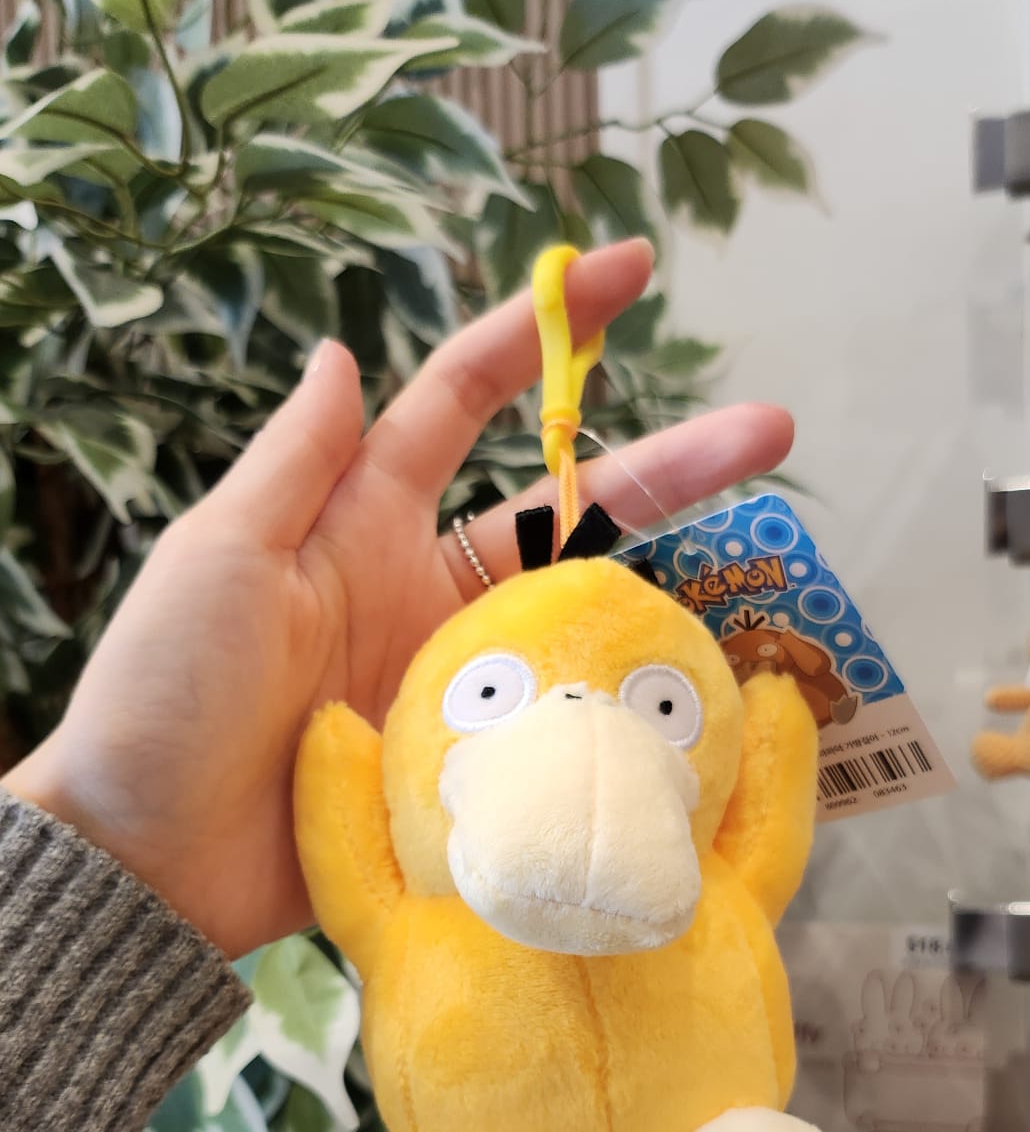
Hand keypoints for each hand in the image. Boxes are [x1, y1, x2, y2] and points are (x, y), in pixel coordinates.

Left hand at [4, 239, 793, 957]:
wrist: (153, 861)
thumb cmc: (168, 696)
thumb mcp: (223, 557)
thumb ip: (299, 461)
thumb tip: (348, 351)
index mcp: (364, 523)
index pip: (467, 402)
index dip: (546, 332)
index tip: (627, 271)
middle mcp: (427, 592)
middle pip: (569, 509)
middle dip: (670, 462)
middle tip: (773, 432)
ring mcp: (462, 681)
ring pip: (586, 614)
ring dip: (672, 585)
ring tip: (764, 570)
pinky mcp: (476, 767)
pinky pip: (567, 723)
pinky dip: (631, 705)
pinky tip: (702, 695)